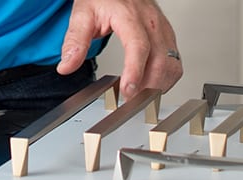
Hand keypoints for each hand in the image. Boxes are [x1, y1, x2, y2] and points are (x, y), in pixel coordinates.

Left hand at [56, 0, 182, 97]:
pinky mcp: (167, 35)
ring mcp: (162, 29)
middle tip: (130, 101)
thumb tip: (66, 66)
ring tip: (141, 95)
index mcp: (129, 16)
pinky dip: (167, 77)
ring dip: (159, 84)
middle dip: (148, 85)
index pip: (138, 46)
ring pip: (172, 62)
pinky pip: (175, 61)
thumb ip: (75, 41)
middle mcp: (150, 22)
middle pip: (160, 59)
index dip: (135, 71)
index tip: (128, 90)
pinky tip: (153, 84)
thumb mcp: (82, 15)